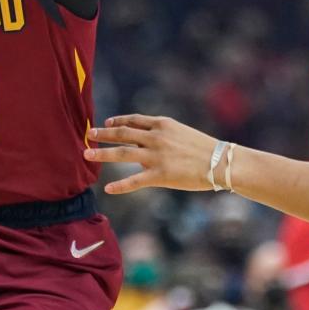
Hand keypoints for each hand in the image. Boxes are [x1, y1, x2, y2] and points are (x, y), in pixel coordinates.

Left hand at [84, 115, 217, 194]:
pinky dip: (120, 186)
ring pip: (122, 153)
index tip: (107, 122)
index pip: (134, 120)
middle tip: (89, 134)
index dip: (118, 121)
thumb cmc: (204, 148)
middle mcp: (156, 137)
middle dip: (103, 134)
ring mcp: (156, 156)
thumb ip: (161, 135)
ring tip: (87, 155)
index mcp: (162, 124)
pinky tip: (108, 189)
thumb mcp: (181, 133)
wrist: (221, 162)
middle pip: (122, 133)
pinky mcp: (160, 175)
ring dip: (102, 154)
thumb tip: (142, 143)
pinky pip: (134, 181)